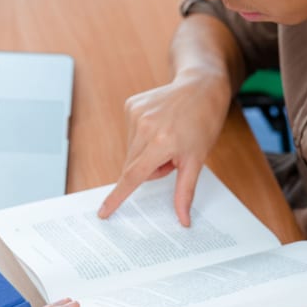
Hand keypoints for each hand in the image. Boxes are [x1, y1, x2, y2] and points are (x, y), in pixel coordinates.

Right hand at [98, 68, 230, 225]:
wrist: (201, 86)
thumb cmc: (203, 122)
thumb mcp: (197, 159)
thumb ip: (184, 191)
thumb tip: (183, 220)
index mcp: (161, 142)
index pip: (133, 177)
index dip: (117, 197)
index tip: (103, 212)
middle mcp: (144, 127)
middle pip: (133, 166)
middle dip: (149, 169)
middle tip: (172, 156)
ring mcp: (135, 113)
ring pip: (131, 151)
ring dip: (145, 153)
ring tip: (167, 137)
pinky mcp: (130, 105)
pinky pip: (131, 134)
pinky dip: (142, 136)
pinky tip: (159, 124)